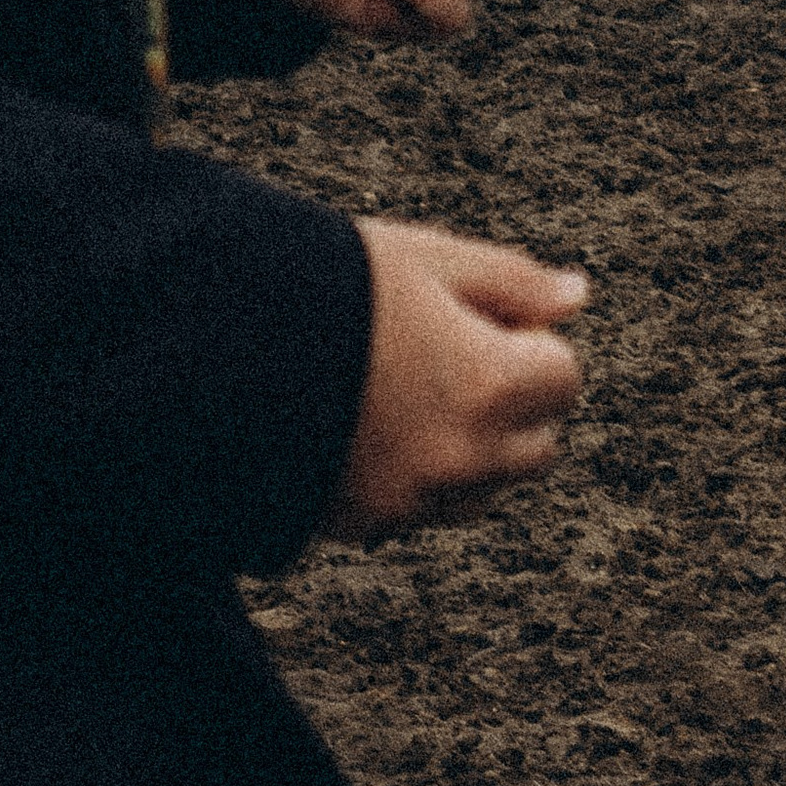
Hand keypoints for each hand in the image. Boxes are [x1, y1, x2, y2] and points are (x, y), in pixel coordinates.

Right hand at [331, 219, 587, 535]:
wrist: (207, 351)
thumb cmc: (324, 286)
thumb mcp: (426, 259)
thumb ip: (513, 281)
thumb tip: (578, 296)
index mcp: (488, 386)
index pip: (564, 379)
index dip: (527, 342)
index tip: (477, 319)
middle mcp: (460, 459)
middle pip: (534, 445)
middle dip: (509, 403)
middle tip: (443, 352)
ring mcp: (410, 501)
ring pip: (480, 488)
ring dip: (466, 448)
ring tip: (399, 390)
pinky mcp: (359, 526)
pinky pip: (418, 510)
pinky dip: (411, 477)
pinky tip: (361, 424)